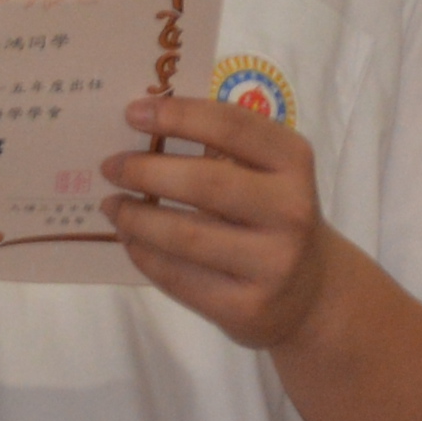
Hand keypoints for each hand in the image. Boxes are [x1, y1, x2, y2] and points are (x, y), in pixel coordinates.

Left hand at [102, 93, 342, 350]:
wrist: (311, 292)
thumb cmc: (271, 214)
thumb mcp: (268, 171)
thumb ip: (220, 145)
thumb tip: (142, 124)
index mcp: (293, 161)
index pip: (231, 127)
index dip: (178, 115)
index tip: (131, 112)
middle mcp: (291, 211)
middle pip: (205, 183)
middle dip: (146, 171)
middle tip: (110, 166)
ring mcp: (273, 264)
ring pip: (186, 236)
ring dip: (136, 217)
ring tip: (112, 205)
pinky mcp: (249, 308)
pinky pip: (181, 278)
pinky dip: (145, 255)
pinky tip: (130, 240)